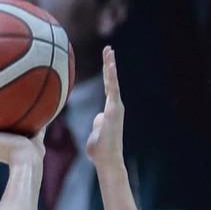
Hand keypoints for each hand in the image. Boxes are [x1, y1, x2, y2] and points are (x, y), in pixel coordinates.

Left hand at [85, 46, 124, 169]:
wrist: (107, 160)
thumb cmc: (100, 152)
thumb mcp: (95, 135)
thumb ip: (97, 126)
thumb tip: (98, 119)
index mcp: (109, 111)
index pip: (108, 89)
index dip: (107, 75)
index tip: (107, 62)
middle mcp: (115, 106)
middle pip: (111, 81)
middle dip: (109, 64)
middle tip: (108, 49)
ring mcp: (116, 107)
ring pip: (112, 82)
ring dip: (110, 65)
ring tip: (109, 50)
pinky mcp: (115, 108)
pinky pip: (112, 88)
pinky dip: (111, 76)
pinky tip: (110, 64)